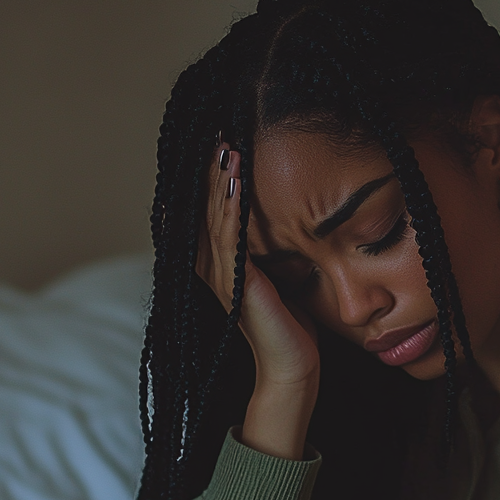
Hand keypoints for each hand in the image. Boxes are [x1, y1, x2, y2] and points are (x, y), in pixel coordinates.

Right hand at [197, 145, 319, 390]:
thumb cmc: (292, 328)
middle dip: (212, 169)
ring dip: (219, 180)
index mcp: (220, 267)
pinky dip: (232, 207)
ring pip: (215, 218)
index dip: (212, 179)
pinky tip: (236, 180)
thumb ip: (270, 252)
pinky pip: (230, 238)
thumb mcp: (281, 279)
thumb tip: (281, 224)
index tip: (219, 143)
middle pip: (206, 209)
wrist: (293, 369)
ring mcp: (221, 279)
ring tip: (225, 144)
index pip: (210, 214)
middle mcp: (213, 270)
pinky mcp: (238, 287)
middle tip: (217, 130)